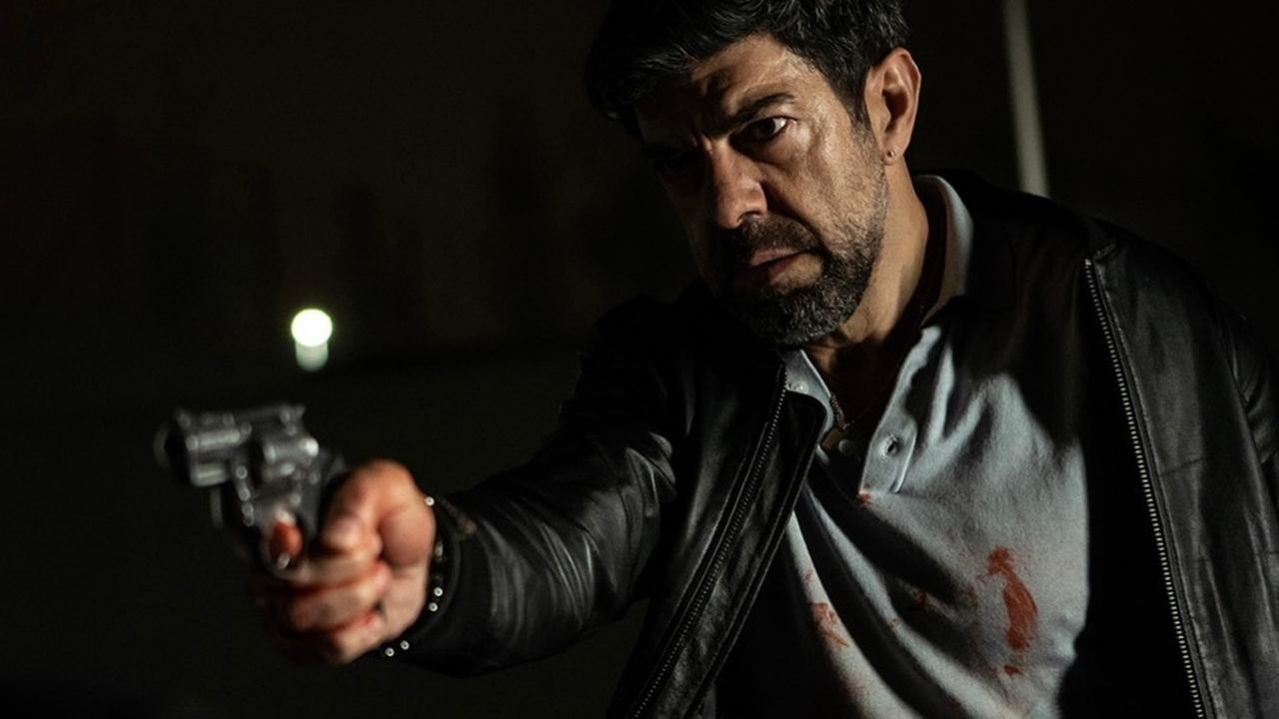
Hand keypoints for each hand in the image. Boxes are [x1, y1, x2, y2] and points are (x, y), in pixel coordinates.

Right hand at [248, 459, 434, 663]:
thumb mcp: (387, 487)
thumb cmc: (389, 523)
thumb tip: (335, 535)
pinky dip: (359, 633)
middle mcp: (274, 567)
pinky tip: (372, 614)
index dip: (286, 545)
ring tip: (378, 576)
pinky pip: (323, 649)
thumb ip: (362, 496)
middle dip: (345, 566)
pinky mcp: (304, 645)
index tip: (322, 541)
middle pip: (286, 580)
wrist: (415, 564)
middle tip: (373, 548)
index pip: (262, 540)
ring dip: (356, 597)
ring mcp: (283, 609)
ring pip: (301, 617)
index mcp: (284, 522)